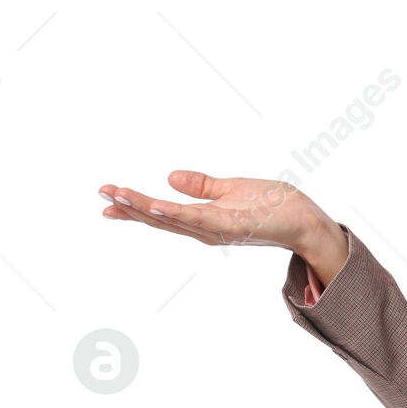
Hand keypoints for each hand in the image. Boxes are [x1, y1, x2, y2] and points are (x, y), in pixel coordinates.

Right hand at [97, 172, 345, 277]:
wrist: (305, 220)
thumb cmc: (273, 206)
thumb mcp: (230, 190)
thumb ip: (201, 186)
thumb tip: (169, 177)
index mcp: (202, 220)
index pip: (161, 213)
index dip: (134, 205)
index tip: (107, 196)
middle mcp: (204, 229)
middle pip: (159, 219)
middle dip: (130, 206)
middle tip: (101, 193)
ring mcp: (217, 229)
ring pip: (172, 219)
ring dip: (143, 208)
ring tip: (117, 196)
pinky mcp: (233, 225)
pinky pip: (198, 219)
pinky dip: (175, 214)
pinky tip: (155, 205)